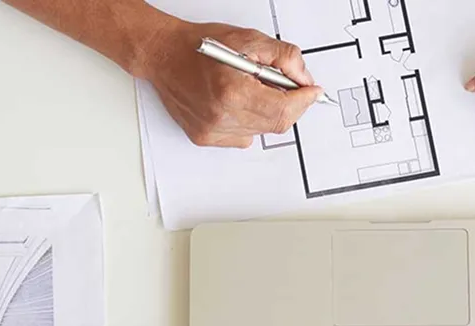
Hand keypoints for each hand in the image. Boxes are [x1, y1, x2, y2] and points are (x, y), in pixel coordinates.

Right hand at [135, 22, 322, 147]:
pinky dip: (249, 122)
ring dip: (268, 112)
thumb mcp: (249, 40)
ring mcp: (211, 130)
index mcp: (233, 92)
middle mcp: (221, 116)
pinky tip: (237, 102)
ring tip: (254, 89)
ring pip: (261, 131)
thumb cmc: (199, 45)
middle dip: (290, 105)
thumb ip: (284, 58)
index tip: (312, 92)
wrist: (163, 55)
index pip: (284, 109)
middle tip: (289, 88)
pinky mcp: (204, 137)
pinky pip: (243, 137)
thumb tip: (304, 79)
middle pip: (276, 123)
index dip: (304, 101)